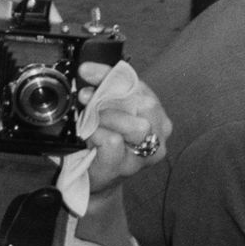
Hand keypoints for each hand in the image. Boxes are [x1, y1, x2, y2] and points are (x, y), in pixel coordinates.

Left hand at [80, 66, 171, 189]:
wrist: (95, 176)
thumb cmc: (103, 141)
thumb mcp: (107, 110)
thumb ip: (105, 91)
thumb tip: (88, 72)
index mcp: (156, 116)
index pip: (139, 86)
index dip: (112, 74)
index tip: (86, 70)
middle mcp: (158, 135)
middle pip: (147, 103)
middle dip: (111, 95)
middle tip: (86, 97)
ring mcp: (146, 155)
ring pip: (139, 126)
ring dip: (107, 117)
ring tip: (90, 119)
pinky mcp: (126, 167)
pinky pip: (114, 141)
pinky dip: (96, 134)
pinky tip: (89, 136)